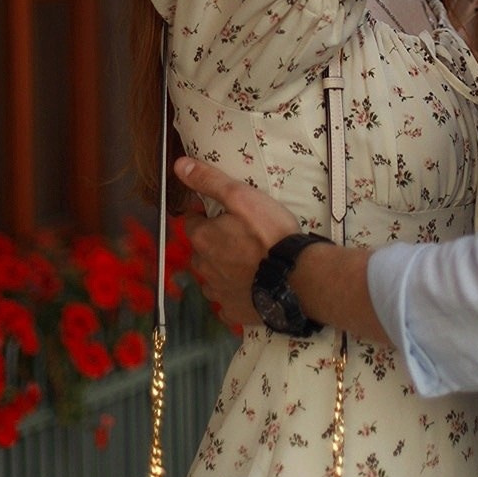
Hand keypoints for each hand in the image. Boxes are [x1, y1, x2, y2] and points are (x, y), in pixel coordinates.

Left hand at [174, 157, 298, 330]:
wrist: (297, 278)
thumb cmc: (270, 234)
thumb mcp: (241, 197)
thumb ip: (210, 181)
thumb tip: (179, 165)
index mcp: (204, 239)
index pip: (192, 223)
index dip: (206, 216)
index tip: (225, 214)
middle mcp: (204, 268)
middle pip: (201, 251)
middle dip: (213, 243)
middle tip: (240, 236)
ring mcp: (219, 293)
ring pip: (212, 277)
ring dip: (222, 269)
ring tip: (247, 262)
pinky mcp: (234, 311)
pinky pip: (226, 301)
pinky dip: (234, 293)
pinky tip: (251, 286)